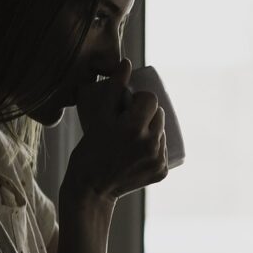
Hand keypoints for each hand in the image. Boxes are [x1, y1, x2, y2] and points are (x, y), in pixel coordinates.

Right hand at [63, 59, 167, 201]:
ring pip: (162, 132)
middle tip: (129, 121)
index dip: (140, 99)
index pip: (151, 99)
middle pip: (159, 115)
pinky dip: (154, 148)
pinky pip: (163, 150)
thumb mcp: (98, 118)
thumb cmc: (89, 150)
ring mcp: (158, 159)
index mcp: (134, 127)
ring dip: (152, 130)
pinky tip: (140, 151)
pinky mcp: (162, 172)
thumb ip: (113, 89)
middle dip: (147, 114)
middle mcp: (151, 143)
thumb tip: (127, 63)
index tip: (128, 106)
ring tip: (133, 136)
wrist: (91, 189)